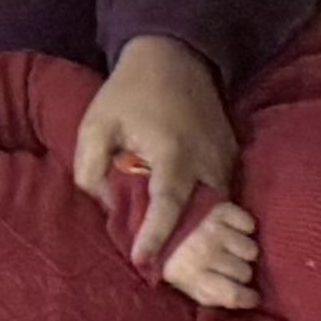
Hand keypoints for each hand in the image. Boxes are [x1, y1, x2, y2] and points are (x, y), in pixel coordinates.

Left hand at [78, 35, 243, 270]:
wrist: (173, 54)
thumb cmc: (130, 90)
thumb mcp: (96, 123)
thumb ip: (90, 166)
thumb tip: (105, 204)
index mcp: (173, 152)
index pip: (168, 205)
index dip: (156, 236)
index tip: (144, 263)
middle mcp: (207, 159)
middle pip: (200, 217)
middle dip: (181, 245)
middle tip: (158, 266)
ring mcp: (225, 158)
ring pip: (215, 210)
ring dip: (195, 230)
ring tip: (173, 251)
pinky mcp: (231, 155)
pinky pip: (221, 195)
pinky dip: (206, 213)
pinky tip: (187, 224)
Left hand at [158, 196, 263, 310]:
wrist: (159, 214)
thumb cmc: (172, 254)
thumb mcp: (181, 281)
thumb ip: (206, 294)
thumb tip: (240, 304)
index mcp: (191, 275)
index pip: (232, 295)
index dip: (247, 298)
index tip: (252, 297)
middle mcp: (205, 252)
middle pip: (245, 273)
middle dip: (239, 271)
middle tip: (228, 263)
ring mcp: (214, 229)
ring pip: (251, 250)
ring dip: (243, 249)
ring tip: (228, 245)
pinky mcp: (222, 209)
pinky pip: (249, 225)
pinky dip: (244, 226)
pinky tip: (230, 227)